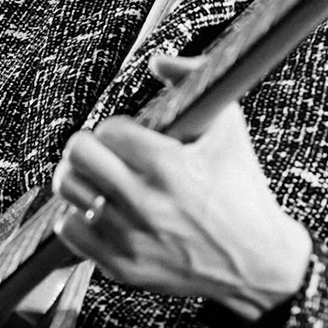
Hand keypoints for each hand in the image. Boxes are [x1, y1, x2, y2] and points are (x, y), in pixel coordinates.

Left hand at [52, 53, 312, 318]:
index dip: (120, 127)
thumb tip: (159, 61)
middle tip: (104, 150)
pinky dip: (79, 215)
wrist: (259, 263)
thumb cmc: (244, 191)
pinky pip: (70, 229)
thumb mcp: (230, 129)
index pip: (110, 129)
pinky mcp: (122, 266)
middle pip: (78, 155)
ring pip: (69, 190)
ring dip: (81, 177)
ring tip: (100, 176)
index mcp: (169, 166)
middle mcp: (145, 202)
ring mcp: (130, 237)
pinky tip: (101, 209)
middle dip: (90, 145)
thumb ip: (194, 81)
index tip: (133, 136)